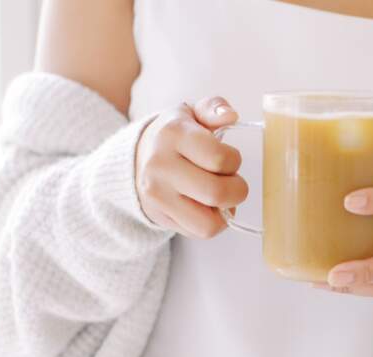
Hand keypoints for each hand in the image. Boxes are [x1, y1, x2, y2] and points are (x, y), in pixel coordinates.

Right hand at [135, 96, 247, 237]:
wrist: (136, 159)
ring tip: (219, 196)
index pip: (220, 159)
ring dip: (225, 211)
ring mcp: (157, 195)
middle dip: (237, 189)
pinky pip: (200, 232)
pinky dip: (212, 222)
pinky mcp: (160, 217)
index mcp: (173, 135)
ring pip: (209, 222)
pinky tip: (206, 206)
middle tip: (231, 181)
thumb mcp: (192, 113)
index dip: (234, 161)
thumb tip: (231, 115)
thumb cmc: (175, 136)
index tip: (229, 159)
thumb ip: (214, 108)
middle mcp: (160, 166)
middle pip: (217, 193)